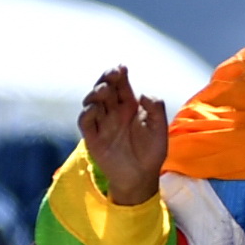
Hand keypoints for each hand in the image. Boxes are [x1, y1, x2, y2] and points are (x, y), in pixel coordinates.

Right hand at [78, 67, 168, 208]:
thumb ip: (156, 108)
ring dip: (96, 93)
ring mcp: (101, 123)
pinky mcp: (93, 137)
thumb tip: (142, 94)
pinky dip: (88, 113)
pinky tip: (95, 109)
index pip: (120, 84)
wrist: (141, 177)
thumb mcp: (160, 129)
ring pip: (92, 101)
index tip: (121, 68)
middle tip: (113, 75)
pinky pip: (85, 122)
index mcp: (129, 106)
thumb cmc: (152, 152)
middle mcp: (113, 111)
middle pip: (104, 89)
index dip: (118, 74)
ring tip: (105, 91)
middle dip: (106, 79)